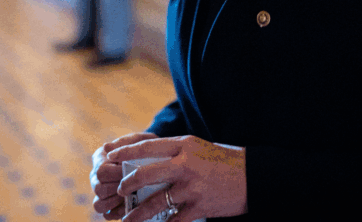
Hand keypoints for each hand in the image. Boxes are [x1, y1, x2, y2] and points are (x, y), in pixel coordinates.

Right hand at [91, 133, 158, 219]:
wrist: (153, 156)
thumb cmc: (144, 147)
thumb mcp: (139, 139)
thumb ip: (125, 142)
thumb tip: (106, 147)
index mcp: (101, 159)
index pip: (102, 171)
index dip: (118, 174)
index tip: (134, 172)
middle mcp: (96, 176)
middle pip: (99, 189)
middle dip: (119, 189)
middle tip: (135, 186)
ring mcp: (101, 192)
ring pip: (99, 204)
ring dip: (116, 203)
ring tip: (132, 197)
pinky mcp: (109, 205)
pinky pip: (106, 214)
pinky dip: (116, 213)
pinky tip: (131, 207)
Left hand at [110, 135, 246, 221]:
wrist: (252, 177)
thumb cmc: (222, 160)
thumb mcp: (197, 148)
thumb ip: (174, 153)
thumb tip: (144, 159)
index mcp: (184, 146)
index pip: (146, 147)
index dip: (125, 153)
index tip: (110, 158)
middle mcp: (185, 165)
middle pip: (144, 174)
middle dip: (126, 184)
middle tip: (119, 191)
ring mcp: (191, 187)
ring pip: (154, 202)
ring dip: (136, 213)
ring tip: (126, 219)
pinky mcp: (199, 207)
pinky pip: (173, 220)